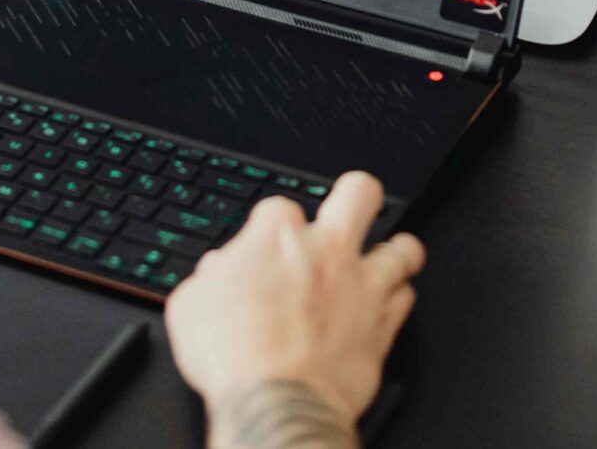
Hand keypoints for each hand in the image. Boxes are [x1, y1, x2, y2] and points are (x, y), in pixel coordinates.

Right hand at [164, 171, 422, 441]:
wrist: (277, 402)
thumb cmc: (234, 356)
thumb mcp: (191, 306)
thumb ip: (211, 278)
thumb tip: (217, 271)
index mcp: (277, 237)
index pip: (279, 206)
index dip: (272, 225)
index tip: (267, 244)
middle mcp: (327, 251)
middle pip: (360, 193)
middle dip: (357, 194)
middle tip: (350, 206)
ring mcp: (362, 286)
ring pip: (402, 248)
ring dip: (394, 250)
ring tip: (386, 255)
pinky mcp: (382, 325)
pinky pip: (405, 298)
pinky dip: (397, 299)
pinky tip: (386, 304)